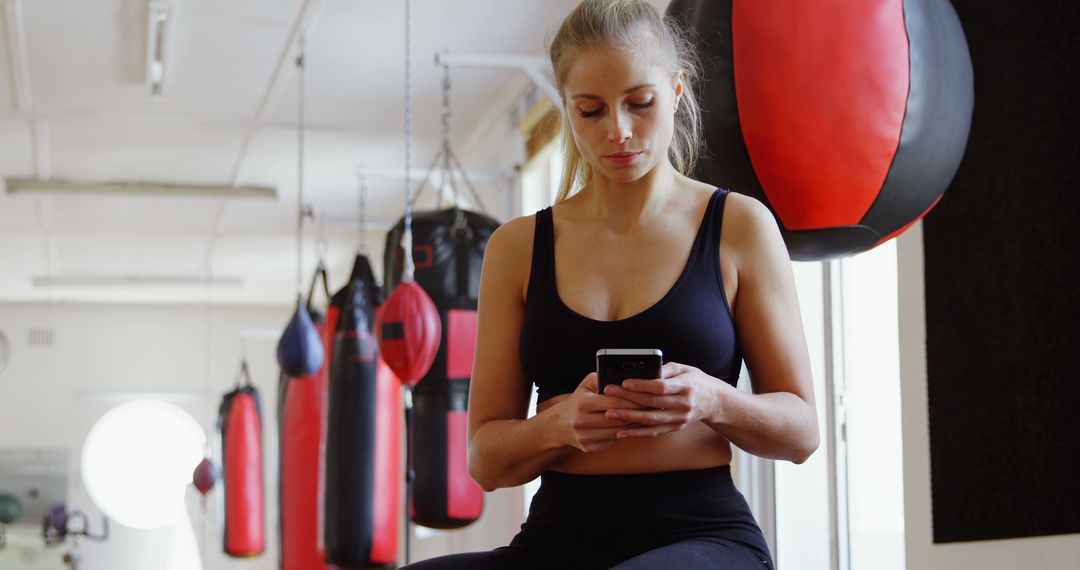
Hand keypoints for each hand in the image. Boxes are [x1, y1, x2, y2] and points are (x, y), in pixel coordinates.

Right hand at [549, 372, 643, 452]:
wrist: (560, 425)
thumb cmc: (578, 401)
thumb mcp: (586, 385)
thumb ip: (602, 378)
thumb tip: (623, 377)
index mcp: (583, 403)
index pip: (614, 402)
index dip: (632, 401)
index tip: (645, 399)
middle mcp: (581, 421)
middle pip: (617, 419)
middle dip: (636, 414)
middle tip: (650, 409)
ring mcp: (584, 437)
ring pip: (617, 432)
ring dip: (632, 426)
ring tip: (644, 419)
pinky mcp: (589, 447)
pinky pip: (612, 441)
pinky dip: (623, 435)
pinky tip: (631, 428)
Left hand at [600, 362, 723, 438]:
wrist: (714, 401)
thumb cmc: (694, 380)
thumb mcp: (684, 368)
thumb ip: (664, 369)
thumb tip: (642, 370)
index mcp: (686, 386)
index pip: (661, 387)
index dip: (642, 385)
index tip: (624, 382)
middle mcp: (684, 404)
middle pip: (652, 403)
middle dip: (628, 399)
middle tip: (608, 395)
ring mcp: (680, 419)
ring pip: (651, 421)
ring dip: (629, 419)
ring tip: (609, 414)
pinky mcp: (675, 428)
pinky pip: (653, 432)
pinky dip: (636, 433)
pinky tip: (621, 433)